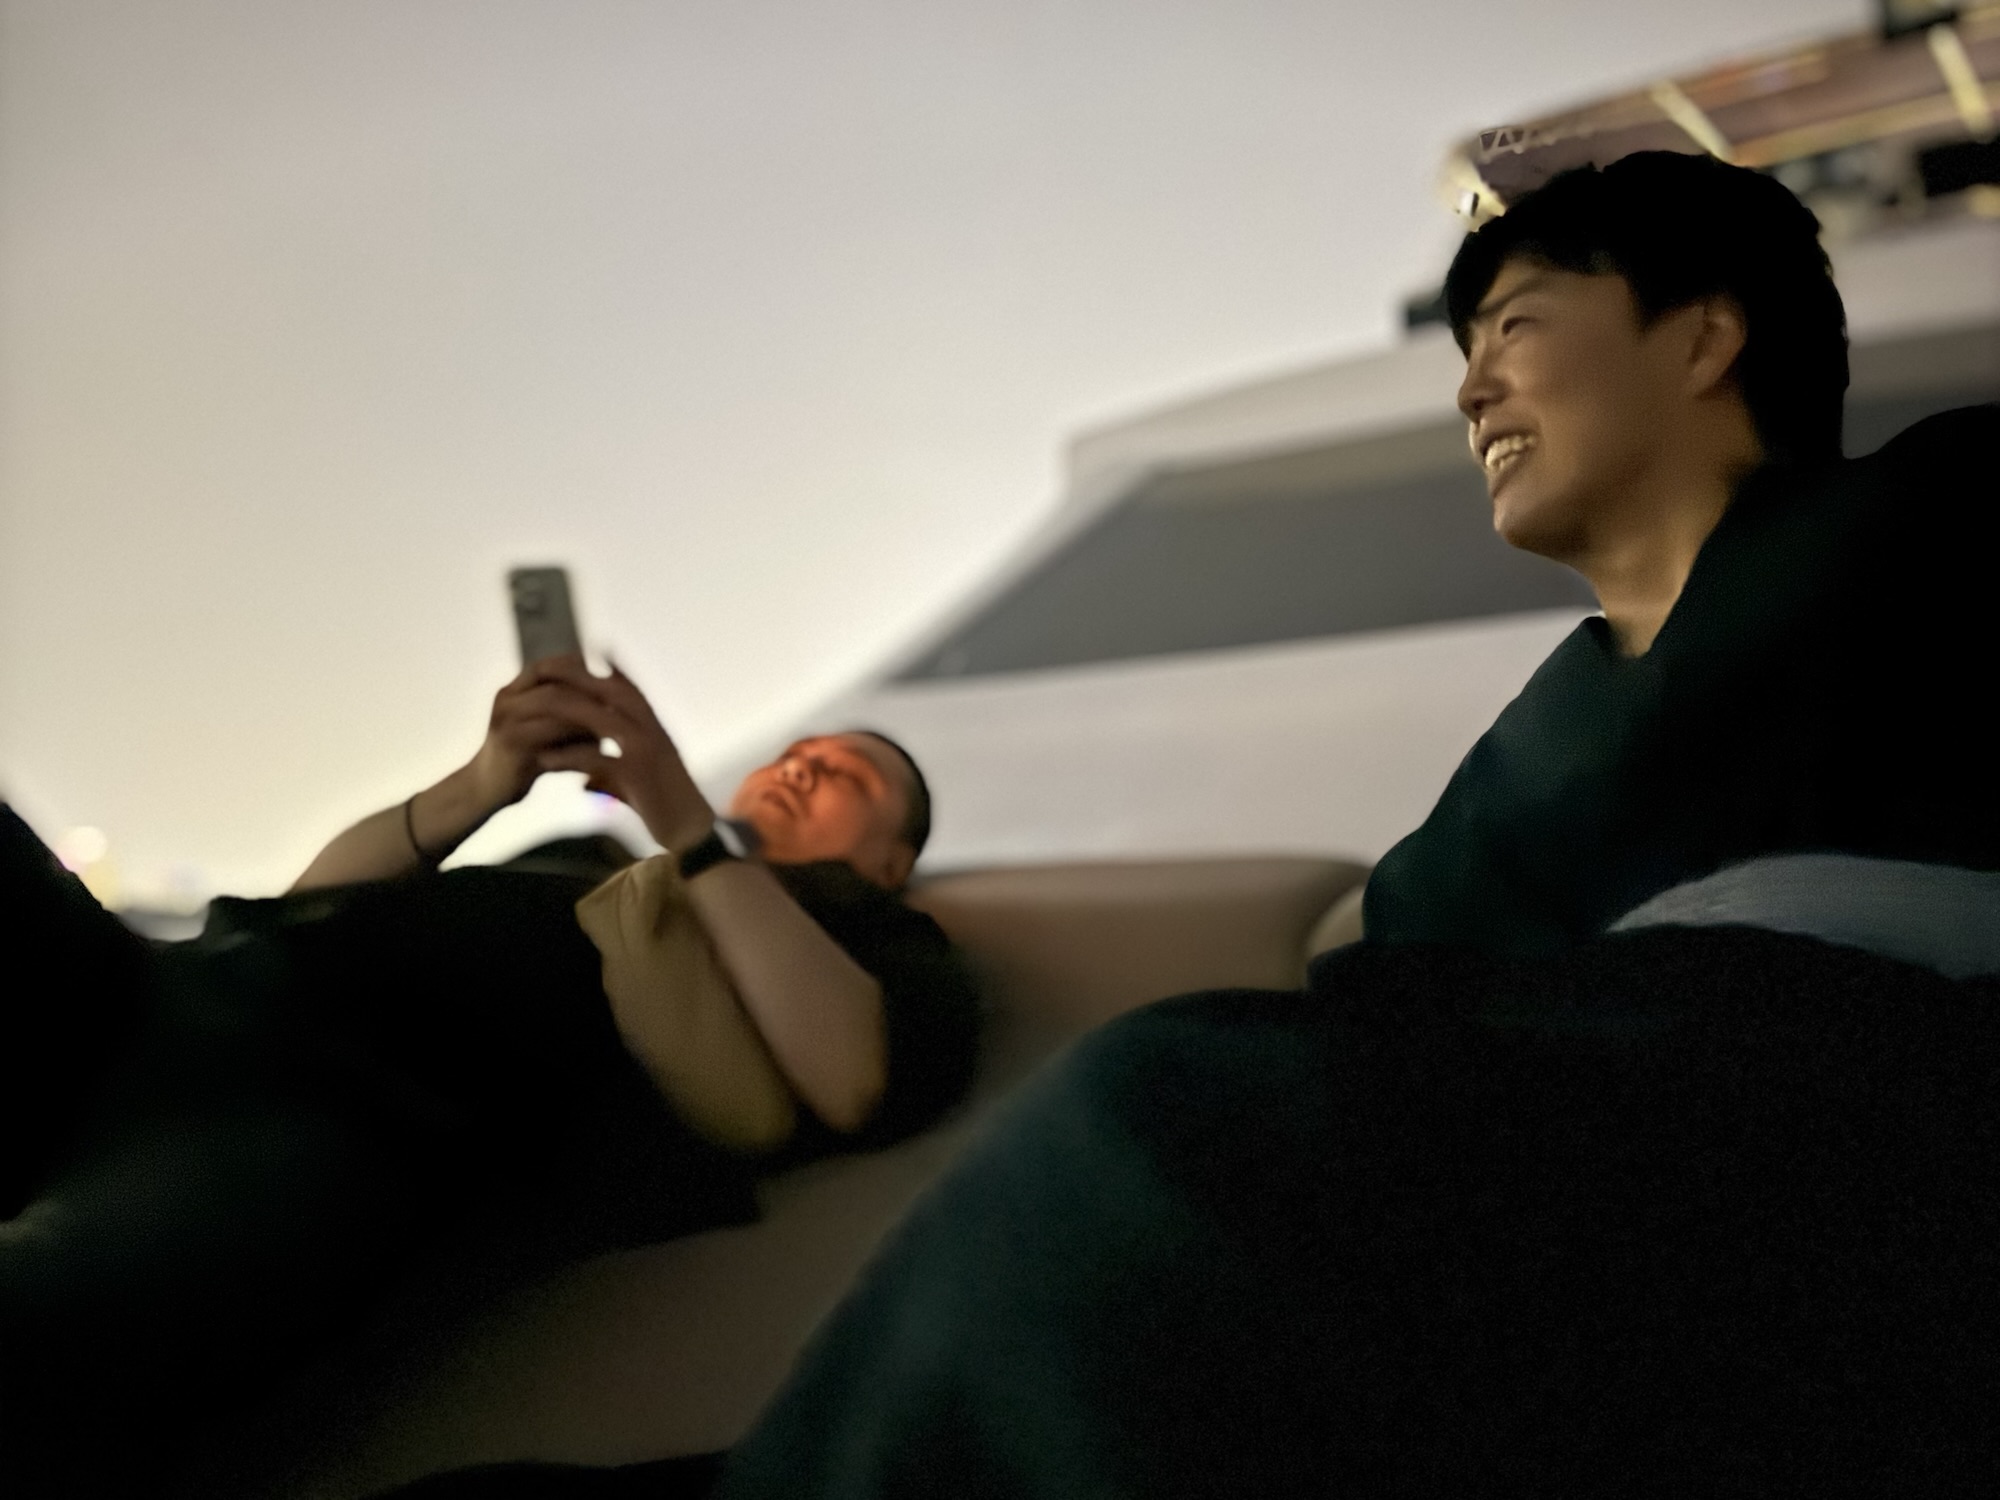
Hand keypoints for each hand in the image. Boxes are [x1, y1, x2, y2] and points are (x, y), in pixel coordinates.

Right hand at [464, 658, 604, 813]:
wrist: (482, 791)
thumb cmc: (522, 760)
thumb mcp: (545, 733)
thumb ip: (569, 717)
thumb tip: (615, 705)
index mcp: (514, 692)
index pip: (548, 667)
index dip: (580, 669)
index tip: (614, 677)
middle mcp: (507, 701)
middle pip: (554, 684)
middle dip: (590, 691)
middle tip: (623, 701)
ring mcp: (505, 722)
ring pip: (552, 705)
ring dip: (587, 712)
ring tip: (617, 721)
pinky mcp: (508, 746)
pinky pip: (548, 737)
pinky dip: (576, 741)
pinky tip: (600, 750)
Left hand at [527, 655, 715, 850]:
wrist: (690, 829)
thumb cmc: (666, 801)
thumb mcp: (645, 770)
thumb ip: (620, 760)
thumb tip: (587, 770)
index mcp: (654, 725)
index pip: (626, 686)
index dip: (601, 668)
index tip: (575, 654)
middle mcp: (652, 730)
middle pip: (612, 691)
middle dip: (577, 677)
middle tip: (544, 670)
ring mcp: (645, 750)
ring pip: (600, 719)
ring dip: (565, 713)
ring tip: (535, 711)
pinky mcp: (635, 775)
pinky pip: (595, 759)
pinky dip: (567, 758)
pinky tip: (544, 760)